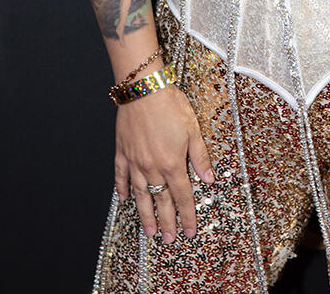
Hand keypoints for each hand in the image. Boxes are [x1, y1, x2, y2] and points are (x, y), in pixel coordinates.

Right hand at [114, 83, 213, 242]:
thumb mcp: (193, 129)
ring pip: (141, 195)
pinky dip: (122, 189)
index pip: (183, 196)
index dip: (188, 215)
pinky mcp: (122, 153)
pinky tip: (124, 199)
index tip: (190, 231)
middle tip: (170, 240)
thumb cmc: (170, 105)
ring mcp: (135, 162)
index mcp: (172, 163)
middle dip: (167, 222)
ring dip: (146, 215)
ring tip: (150, 231)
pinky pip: (121, 176)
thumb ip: (200, 157)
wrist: (144, 89)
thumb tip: (209, 179)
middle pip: (161, 201)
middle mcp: (152, 167)